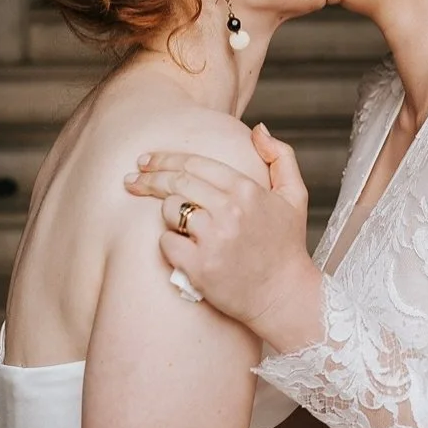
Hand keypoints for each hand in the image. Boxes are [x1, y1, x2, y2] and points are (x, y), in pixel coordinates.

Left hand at [124, 129, 313, 335]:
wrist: (285, 297)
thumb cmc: (286, 246)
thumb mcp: (294, 196)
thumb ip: (280, 157)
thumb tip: (258, 129)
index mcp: (247, 189)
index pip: (195, 163)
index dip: (165, 158)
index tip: (146, 160)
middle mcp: (229, 210)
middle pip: (176, 182)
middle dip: (149, 177)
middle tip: (132, 178)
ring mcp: (213, 239)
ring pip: (170, 210)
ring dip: (166, 213)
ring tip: (173, 220)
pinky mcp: (199, 266)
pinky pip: (167, 242)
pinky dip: (169, 243)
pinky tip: (179, 247)